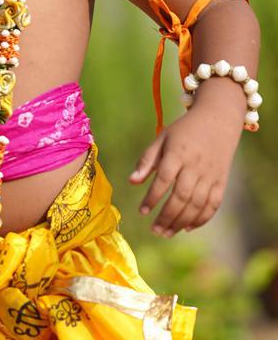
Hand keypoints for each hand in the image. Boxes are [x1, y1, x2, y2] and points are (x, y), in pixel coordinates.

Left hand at [128, 104, 242, 235]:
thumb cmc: (184, 131)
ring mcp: (210, 175)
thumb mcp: (162, 138)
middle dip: (167, 216)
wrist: (217, 120)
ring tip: (166, 233)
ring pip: (197, 205)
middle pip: (181, 196)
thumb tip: (131, 181)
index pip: (164, 179)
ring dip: (181, 222)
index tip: (142, 212)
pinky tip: (186, 228)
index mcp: (178, 152)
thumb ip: (147, 160)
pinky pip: (213, 205)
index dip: (152, 197)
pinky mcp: (221, 182)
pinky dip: (201, 219)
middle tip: (154, 230)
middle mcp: (195, 165)